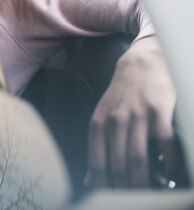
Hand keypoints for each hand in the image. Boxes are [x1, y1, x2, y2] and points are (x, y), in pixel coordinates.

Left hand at [85, 36, 176, 187]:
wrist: (141, 65)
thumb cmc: (121, 97)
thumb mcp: (102, 119)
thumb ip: (98, 149)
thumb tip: (91, 180)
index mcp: (98, 125)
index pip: (97, 163)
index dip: (104, 185)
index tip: (111, 199)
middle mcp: (115, 121)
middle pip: (118, 165)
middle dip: (126, 189)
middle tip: (133, 200)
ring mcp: (137, 116)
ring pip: (138, 158)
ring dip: (145, 182)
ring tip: (151, 193)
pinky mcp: (159, 112)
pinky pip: (165, 144)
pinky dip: (170, 163)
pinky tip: (171, 173)